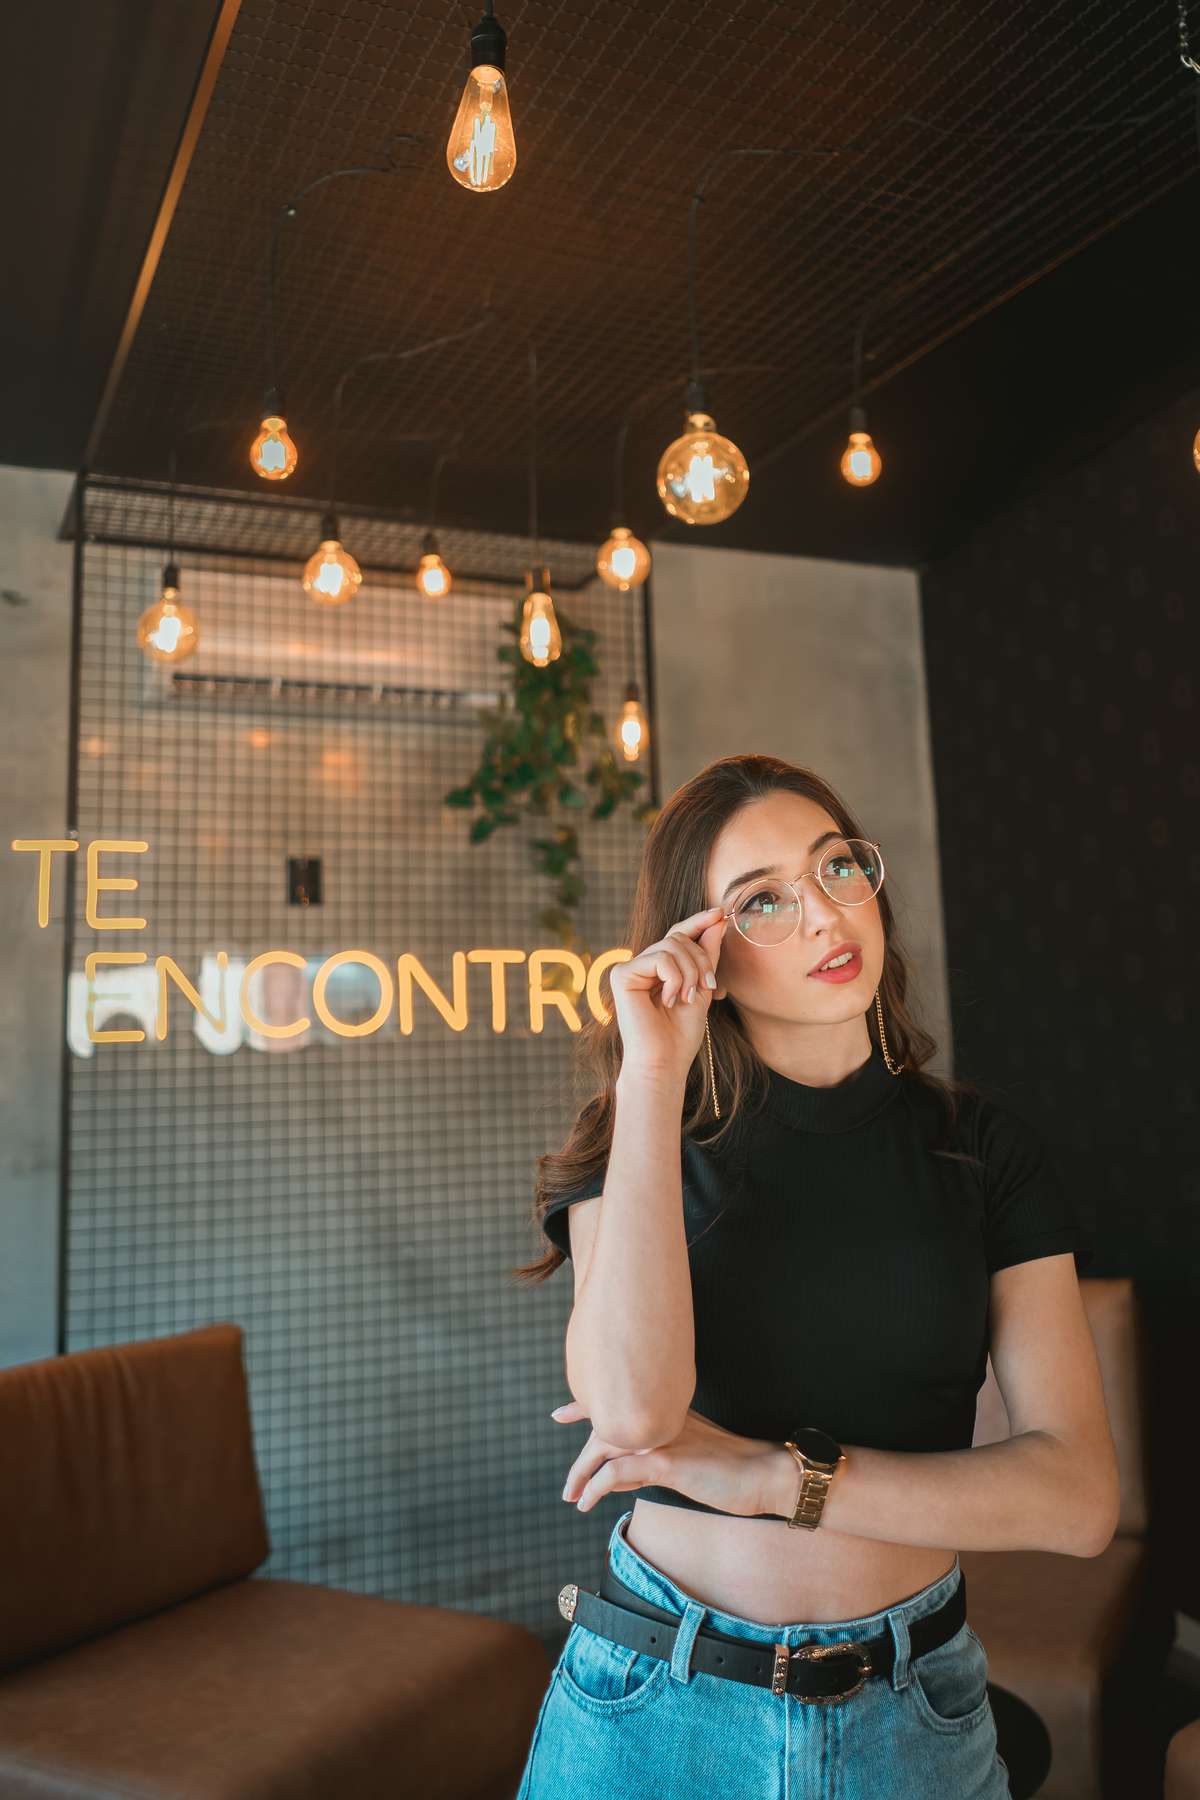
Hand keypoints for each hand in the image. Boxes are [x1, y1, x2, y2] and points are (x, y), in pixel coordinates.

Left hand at [552, 1400, 796, 1517]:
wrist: (765, 1474)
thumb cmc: (732, 1470)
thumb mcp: (686, 1461)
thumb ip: (652, 1462)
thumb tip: (620, 1475)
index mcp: (666, 1413)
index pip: (618, 1400)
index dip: (585, 1405)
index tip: (561, 1413)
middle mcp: (660, 1418)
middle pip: (604, 1425)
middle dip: (579, 1455)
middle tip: (566, 1484)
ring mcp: (662, 1437)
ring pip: (605, 1446)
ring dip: (581, 1473)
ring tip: (571, 1496)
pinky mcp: (666, 1461)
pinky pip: (617, 1470)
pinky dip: (595, 1486)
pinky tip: (587, 1501)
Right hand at [607, 906, 727, 1084]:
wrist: (664, 1062)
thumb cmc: (681, 1034)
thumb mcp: (702, 988)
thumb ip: (707, 955)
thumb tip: (717, 921)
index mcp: (659, 968)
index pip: (678, 934)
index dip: (698, 922)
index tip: (721, 913)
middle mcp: (642, 965)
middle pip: (678, 937)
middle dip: (701, 960)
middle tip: (707, 988)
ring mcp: (629, 968)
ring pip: (671, 945)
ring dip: (691, 972)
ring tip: (688, 999)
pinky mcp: (621, 974)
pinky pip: (660, 958)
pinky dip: (674, 978)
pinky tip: (668, 1000)